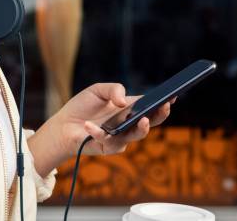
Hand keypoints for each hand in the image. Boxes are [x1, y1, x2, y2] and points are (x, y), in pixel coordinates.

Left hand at [28, 83, 174, 173]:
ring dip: (142, 129)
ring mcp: (120, 137)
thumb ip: (113, 89)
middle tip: (164, 106)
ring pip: (136, 136)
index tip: (173, 94)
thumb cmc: (83, 107)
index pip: (151, 105)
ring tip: (143, 120)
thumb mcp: (97, 90)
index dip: (163, 101)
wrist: (63, 125)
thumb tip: (125, 101)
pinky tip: (89, 125)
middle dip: (160, 115)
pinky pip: (108, 141)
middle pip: (150, 122)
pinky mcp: (107, 147)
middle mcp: (129, 124)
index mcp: (130, 109)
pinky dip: (97, 132)